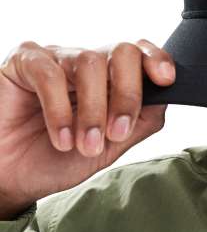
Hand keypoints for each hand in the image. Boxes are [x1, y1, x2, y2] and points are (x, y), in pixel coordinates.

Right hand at [0, 39, 174, 214]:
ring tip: (86, 144)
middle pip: (121, 52)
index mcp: (109, 78)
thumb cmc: (58, 160)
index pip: (138, 53)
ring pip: (89, 64)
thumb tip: (168, 98)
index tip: (167, 80)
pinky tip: (61, 138)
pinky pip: (49, 74)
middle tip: (117, 132)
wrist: (13, 179)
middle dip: (127, 93)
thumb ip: (140, 122)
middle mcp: (84, 63)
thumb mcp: (109, 146)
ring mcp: (55, 58)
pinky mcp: (23, 62)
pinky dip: (60, 110)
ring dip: (93, 110)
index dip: (155, 60)